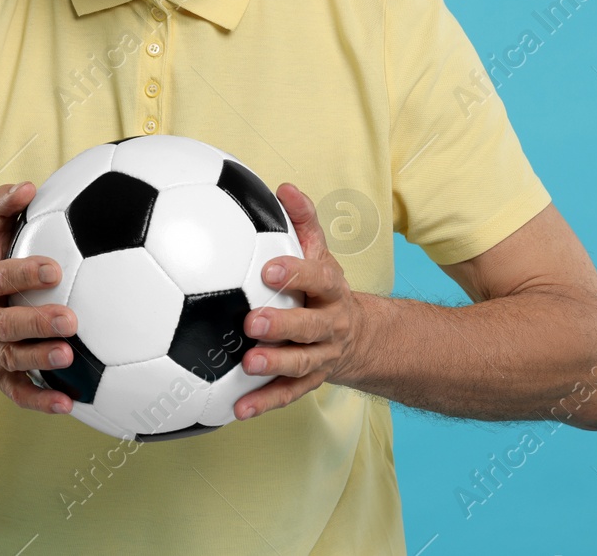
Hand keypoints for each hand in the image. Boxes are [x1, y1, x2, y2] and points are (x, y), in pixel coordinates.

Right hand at [0, 181, 77, 414]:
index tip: (54, 269)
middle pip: (4, 325)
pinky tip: (69, 404)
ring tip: (69, 359)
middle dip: (36, 323)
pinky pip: (16, 391)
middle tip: (70, 320)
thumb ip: (4, 206)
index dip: (24, 274)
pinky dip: (40, 400)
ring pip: (10, 360)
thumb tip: (29, 186)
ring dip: (39, 361)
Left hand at [233, 182, 365, 420]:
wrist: (358, 337)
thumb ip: (303, 221)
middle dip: (283, 325)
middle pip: (311, 327)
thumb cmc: (323, 288)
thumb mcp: (320, 253)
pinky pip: (287, 395)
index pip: (318, 278)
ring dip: (275, 366)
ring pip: (302, 364)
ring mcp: (322, 357)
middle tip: (251, 322)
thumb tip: (284, 186)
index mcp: (331, 290)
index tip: (268, 269)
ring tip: (248, 364)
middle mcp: (330, 325)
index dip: (296, 273)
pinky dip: (263, 403)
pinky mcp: (309, 382)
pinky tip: (237, 410)